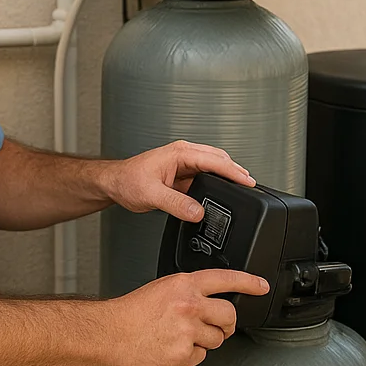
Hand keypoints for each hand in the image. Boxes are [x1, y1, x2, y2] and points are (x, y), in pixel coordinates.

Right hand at [102, 269, 269, 365]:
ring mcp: (187, 331)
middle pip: (230, 315)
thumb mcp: (164, 287)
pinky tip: (174, 347)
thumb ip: (190, 291)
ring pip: (217, 339)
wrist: (111, 331)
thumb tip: (211, 300)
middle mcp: (189, 305)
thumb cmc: (133, 311)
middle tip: (218, 326)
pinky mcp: (183, 353)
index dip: (249, 282)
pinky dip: (191, 355)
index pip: (226, 279)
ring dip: (205, 340)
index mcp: (185, 284)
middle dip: (227, 323)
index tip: (262, 287)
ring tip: (181, 336)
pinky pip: (201, 357)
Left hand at [104, 140, 254, 220]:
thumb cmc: (127, 181)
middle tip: (251, 185)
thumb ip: (176, 204)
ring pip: (213, 166)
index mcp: (180, 153)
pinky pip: (205, 176)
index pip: (214, 160)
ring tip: (242, 188)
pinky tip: (222, 193)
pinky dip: (217, 183)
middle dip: (236, 171)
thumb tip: (198, 212)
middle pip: (219, 159)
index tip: (248, 181)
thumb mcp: (151, 195)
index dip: (233, 171)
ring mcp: (184, 164)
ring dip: (228, 176)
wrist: (114, 183)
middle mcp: (184, 155)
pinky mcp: (182, 175)